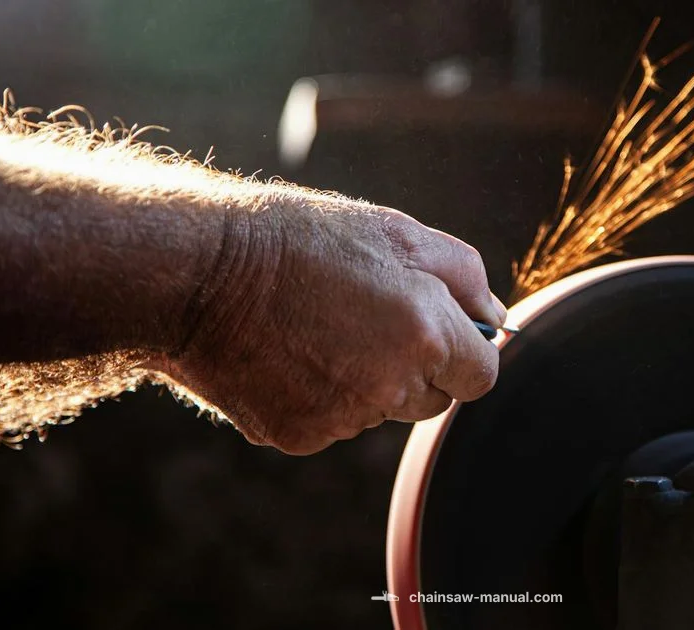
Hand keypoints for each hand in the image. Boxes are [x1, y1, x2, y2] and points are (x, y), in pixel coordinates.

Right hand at [157, 193, 505, 454]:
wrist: (197, 273)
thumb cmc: (299, 239)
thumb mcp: (394, 231)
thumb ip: (463, 277)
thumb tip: (495, 319)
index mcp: (425, 331)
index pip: (481, 376)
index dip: (463, 353)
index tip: (437, 333)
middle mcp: (391, 383)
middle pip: (432, 400)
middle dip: (415, 368)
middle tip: (364, 319)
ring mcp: (343, 416)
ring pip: (378, 412)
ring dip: (363, 380)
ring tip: (314, 328)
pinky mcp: (300, 436)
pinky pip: (330, 424)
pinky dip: (317, 397)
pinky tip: (286, 353)